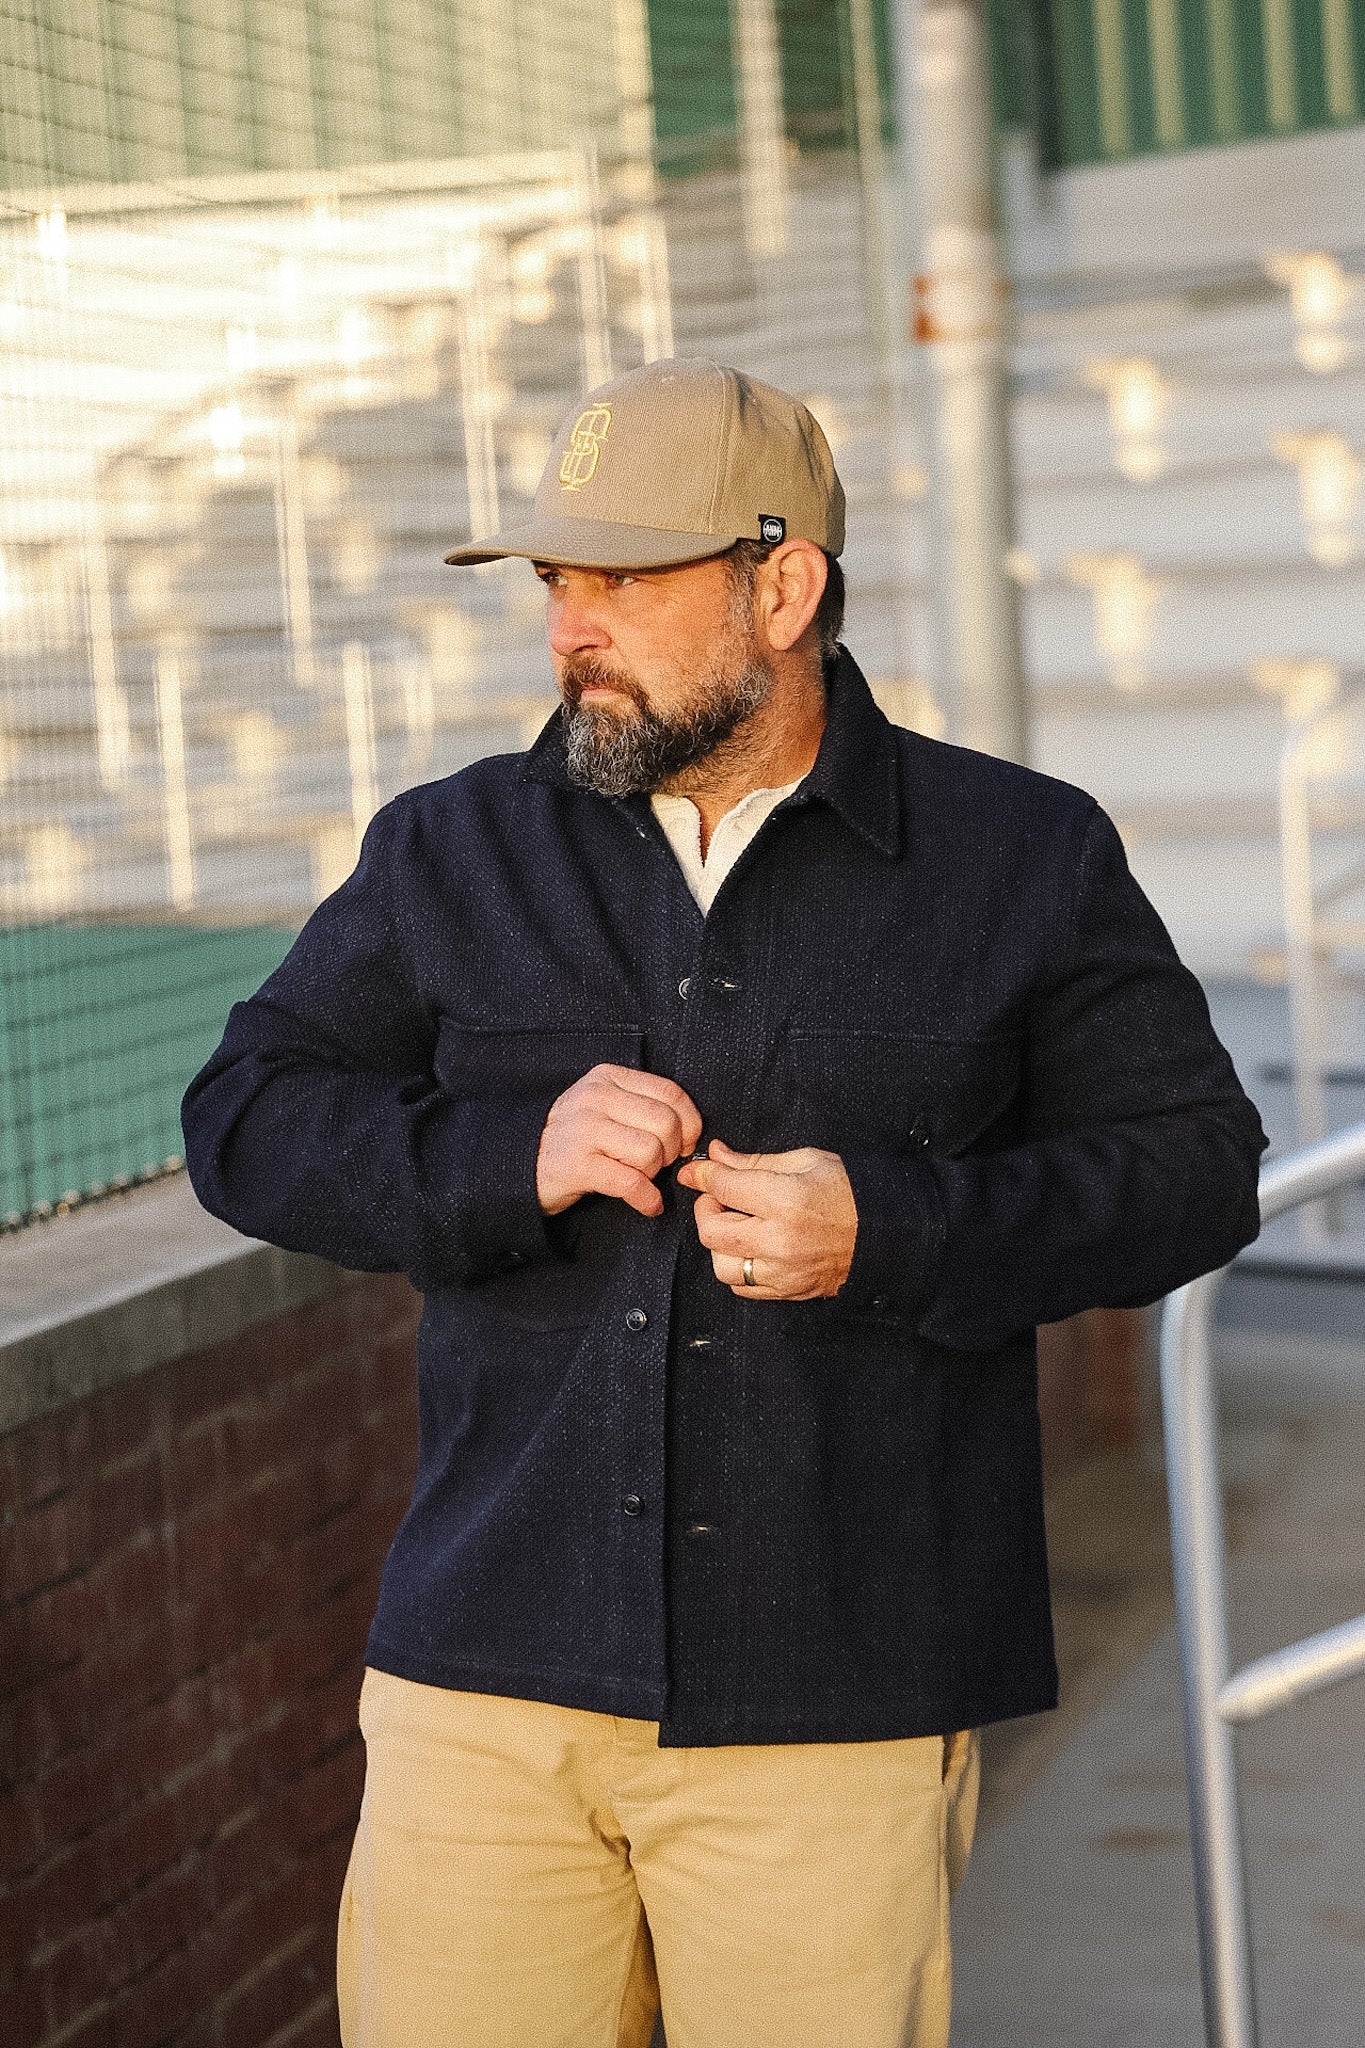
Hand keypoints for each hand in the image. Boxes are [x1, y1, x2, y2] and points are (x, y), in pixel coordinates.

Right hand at [537, 1065, 702, 1218]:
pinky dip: (647, 1199)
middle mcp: (594, 1098)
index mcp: (607, 1078)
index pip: (670, 1093)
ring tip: (639, 1177)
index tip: (685, 1142)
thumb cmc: (573, 1138)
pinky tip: (647, 1203)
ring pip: (650, 1151)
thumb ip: (640, 1106)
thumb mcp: (602, 1106)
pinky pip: (631, 1182)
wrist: (521, 1164)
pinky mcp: (577, 1165)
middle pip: (665, 1123)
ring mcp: (584, 1130)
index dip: (690, 1122)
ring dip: (653, 1174)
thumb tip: (690, 1129)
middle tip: (657, 1164)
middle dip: (671, 1151)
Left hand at [676, 1140, 857, 1298]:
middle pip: (712, 1230)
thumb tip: (715, 1157)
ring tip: (736, 1226)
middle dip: (706, 1209)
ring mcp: (783, 1270)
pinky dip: (738, 1268)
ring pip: (721, 1265)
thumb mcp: (806, 1161)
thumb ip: (755, 1162)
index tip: (697, 1172)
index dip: (704, 1176)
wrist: (888, 1232)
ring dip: (720, 1243)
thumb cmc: (851, 1192)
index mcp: (786, 1199)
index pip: (723, 1188)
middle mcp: (780, 1239)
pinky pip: (742, 1288)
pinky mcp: (788, 1291)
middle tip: (718, 1198)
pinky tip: (750, 1249)